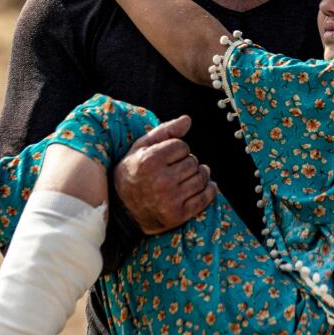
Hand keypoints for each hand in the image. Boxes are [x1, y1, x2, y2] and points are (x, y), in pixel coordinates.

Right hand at [113, 115, 215, 234]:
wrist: (123, 209)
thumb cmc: (133, 172)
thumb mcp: (141, 148)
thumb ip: (165, 131)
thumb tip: (188, 120)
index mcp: (150, 161)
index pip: (182, 146)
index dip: (178, 149)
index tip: (170, 156)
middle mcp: (160, 181)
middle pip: (193, 162)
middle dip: (189, 163)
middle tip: (178, 169)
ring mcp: (170, 200)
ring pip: (202, 178)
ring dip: (200, 176)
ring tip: (188, 178)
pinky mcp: (179, 215)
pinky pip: (206, 197)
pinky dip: (209, 190)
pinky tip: (203, 187)